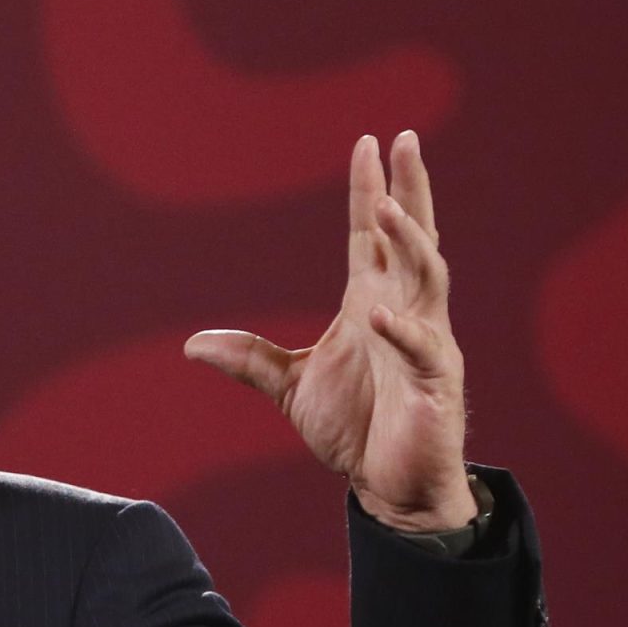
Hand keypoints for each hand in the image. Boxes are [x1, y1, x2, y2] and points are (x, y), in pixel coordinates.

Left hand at [184, 131, 474, 531]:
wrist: (390, 486)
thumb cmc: (355, 429)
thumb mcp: (291, 386)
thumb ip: (249, 359)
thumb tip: (191, 344)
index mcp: (371, 303)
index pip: (371, 236)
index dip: (370, 189)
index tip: (369, 143)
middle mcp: (403, 311)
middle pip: (412, 237)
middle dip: (410, 189)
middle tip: (404, 141)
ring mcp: (426, 343)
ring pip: (426, 277)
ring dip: (409, 242)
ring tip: (387, 207)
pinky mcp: (436, 383)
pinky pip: (422, 348)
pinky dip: (402, 332)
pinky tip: (379, 318)